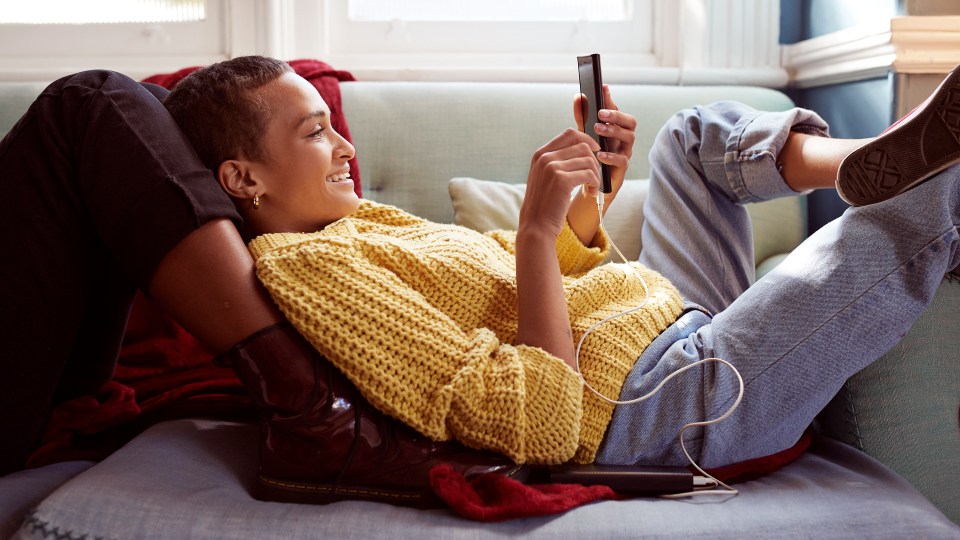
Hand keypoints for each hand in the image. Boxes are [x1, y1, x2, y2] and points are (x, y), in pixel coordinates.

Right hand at [519, 128, 600, 239]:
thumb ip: (557, 161)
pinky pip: (589, 174)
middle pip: (582, 145)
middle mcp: (545, 157)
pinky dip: (595, 183)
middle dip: (594, 160)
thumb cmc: (544, 204)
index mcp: (540, 154)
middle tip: (594, 176)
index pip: (569, 133)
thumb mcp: (544, 177)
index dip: (586, 139)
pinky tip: (591, 193)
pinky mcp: (562, 180)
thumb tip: (583, 148)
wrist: (536, 226)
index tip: (595, 151)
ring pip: (588, 160)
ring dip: (596, 174)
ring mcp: (552, 167)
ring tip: (592, 187)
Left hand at [572, 85, 635, 205]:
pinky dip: (611, 155)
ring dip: (614, 131)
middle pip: (630, 121)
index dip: (611, 99)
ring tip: (598, 129)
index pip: (617, 110)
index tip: (602, 88)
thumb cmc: (589, 156)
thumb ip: (582, 117)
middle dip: (616, 115)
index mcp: (616, 128)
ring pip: (630, 137)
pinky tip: (600, 154)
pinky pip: (623, 159)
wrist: (590, 184)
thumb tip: (578, 96)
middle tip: (601, 113)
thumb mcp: (584, 134)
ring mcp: (625, 152)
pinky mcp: (622, 168)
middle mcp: (623, 138)